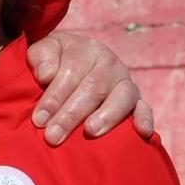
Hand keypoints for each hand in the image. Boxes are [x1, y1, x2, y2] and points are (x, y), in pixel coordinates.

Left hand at [24, 34, 152, 145]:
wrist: (76, 62)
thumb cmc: (56, 62)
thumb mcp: (43, 52)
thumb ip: (41, 57)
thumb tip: (46, 75)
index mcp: (86, 49)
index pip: (72, 70)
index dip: (55, 95)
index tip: (39, 119)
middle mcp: (109, 63)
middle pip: (94, 87)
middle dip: (71, 114)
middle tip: (53, 136)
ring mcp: (125, 82)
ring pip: (121, 97)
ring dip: (107, 116)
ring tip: (90, 131)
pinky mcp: (137, 100)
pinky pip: (144, 108)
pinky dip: (145, 118)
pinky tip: (141, 132)